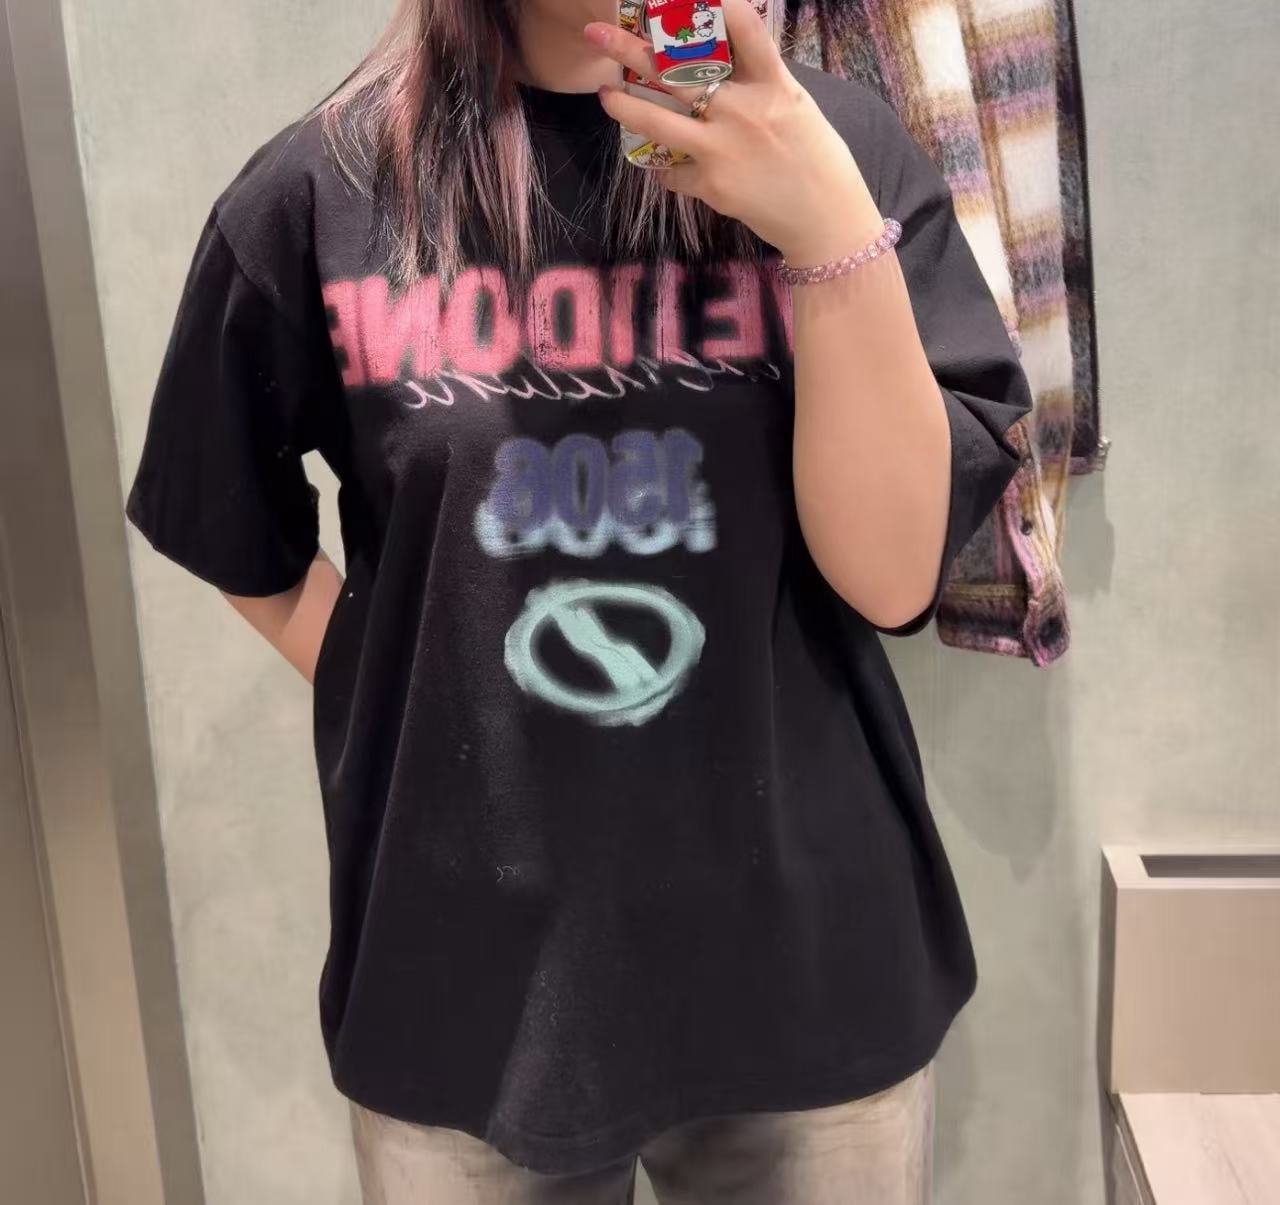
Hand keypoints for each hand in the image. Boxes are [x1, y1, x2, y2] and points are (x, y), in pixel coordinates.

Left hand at [586, 0, 883, 265]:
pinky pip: (674, 172)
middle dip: (631, 48)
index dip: (716, 3)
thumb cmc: (816, 161)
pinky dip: (668, 170)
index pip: (744, 28)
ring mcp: (723, 148)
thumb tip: (727, 60)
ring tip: (604, 95)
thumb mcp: (796, 107)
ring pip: (658, 121)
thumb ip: (761, 82)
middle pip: (678, 70)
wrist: (825, 219)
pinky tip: (668, 169)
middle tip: (598, 32)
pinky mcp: (712, 185)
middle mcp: (744, 110)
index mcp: (773, 84)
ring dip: (624, 106)